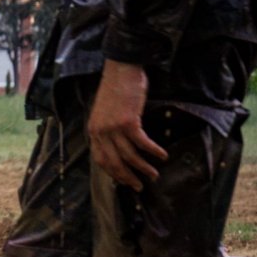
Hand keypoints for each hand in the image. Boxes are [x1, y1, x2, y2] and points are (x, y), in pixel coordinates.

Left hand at [87, 60, 168, 189]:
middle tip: (139, 186)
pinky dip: (153, 150)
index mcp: (94, 131)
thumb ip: (108, 129)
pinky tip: (162, 155)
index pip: (100, 159)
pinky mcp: (128, 121)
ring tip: (153, 174)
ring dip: (143, 167)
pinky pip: (141, 142)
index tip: (123, 181)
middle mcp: (100, 132)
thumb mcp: (105, 112)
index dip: (113, 173)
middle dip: (127, 177)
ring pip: (128, 155)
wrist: (120, 69)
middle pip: (113, 162)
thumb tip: (119, 144)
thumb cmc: (116, 89)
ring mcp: (113, 128)